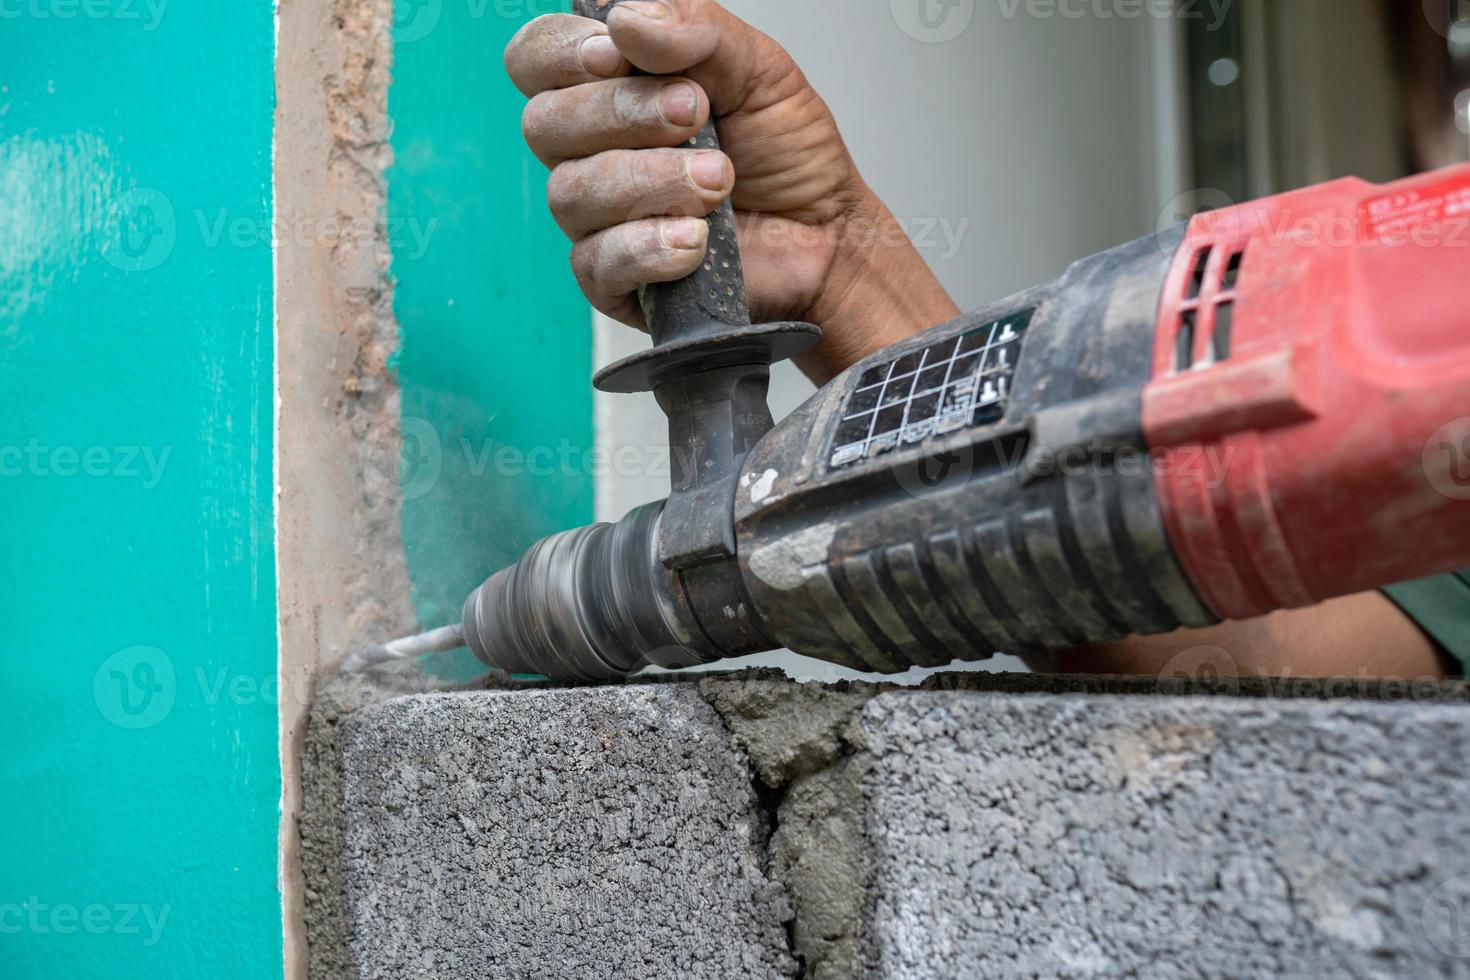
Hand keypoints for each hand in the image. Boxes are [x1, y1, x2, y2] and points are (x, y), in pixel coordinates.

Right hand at [505, 0, 959, 381]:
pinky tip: (696, 240)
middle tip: (697, 116)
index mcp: (609, 89)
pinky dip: (649, 246)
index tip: (619, 57)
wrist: (828, 237)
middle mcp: (590, 152)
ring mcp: (596, 220)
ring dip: (652, 181)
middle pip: (545, 124)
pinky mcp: (613, 282)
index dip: (563, 53)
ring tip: (719, 181)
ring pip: (572, 193)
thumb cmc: (787, 156)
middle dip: (624, 115)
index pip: (538, 58)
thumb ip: (697, 31)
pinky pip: (597, 262)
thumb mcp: (759, 70)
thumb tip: (625, 20)